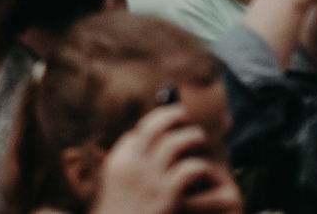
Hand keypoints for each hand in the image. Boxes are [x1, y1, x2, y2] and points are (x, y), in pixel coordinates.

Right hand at [95, 103, 238, 213]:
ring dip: (190, 136)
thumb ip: (125, 163)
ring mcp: (151, 178)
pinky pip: (189, 168)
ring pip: (174, 143)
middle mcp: (133, 165)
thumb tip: (136, 142)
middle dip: (170, 115)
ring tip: (199, 135)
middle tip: (183, 112)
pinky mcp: (169, 193)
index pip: (136, 134)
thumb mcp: (114, 184)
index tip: (163, 126)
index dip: (151, 127)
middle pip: (153, 128)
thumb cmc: (119, 211)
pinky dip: (198, 164)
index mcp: (118, 161)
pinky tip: (202, 166)